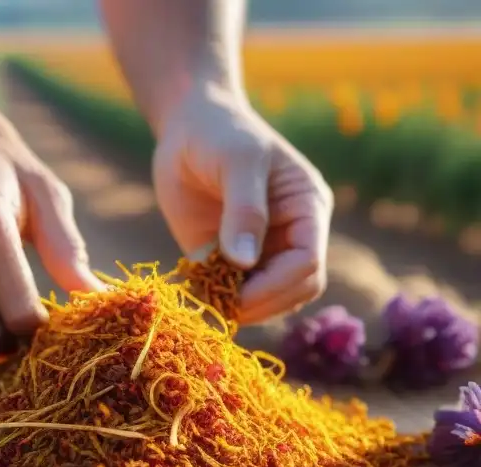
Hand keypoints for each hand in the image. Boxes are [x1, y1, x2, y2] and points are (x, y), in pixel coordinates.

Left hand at [152, 84, 334, 324]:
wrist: (188, 128)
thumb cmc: (220, 134)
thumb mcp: (236, 161)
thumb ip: (244, 210)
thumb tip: (245, 261)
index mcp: (307, 208)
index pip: (308, 263)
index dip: (275, 286)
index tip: (237, 295)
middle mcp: (293, 234)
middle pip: (295, 290)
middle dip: (260, 304)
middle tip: (217, 308)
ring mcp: (262, 249)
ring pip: (267, 299)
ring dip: (239, 308)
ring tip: (203, 302)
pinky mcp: (229, 259)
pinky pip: (232, 292)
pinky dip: (215, 300)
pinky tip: (192, 296)